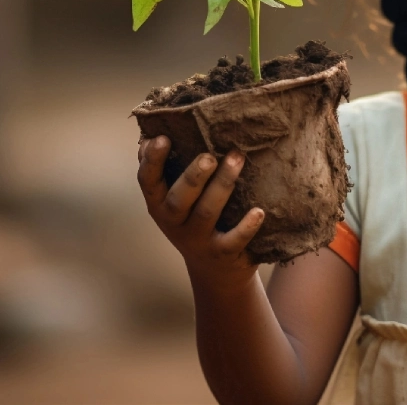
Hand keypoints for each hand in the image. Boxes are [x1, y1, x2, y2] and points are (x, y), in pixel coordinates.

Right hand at [137, 135, 264, 290]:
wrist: (213, 271)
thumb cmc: (192, 219)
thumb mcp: (172, 198)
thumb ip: (164, 169)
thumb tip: (150, 135)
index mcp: (159, 204)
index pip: (148, 181)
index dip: (152, 161)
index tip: (163, 138)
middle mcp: (174, 222)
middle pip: (179, 199)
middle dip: (193, 176)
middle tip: (209, 156)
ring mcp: (198, 240)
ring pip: (206, 213)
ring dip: (222, 186)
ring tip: (237, 159)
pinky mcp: (222, 253)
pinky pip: (233, 240)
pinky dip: (246, 227)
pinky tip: (258, 211)